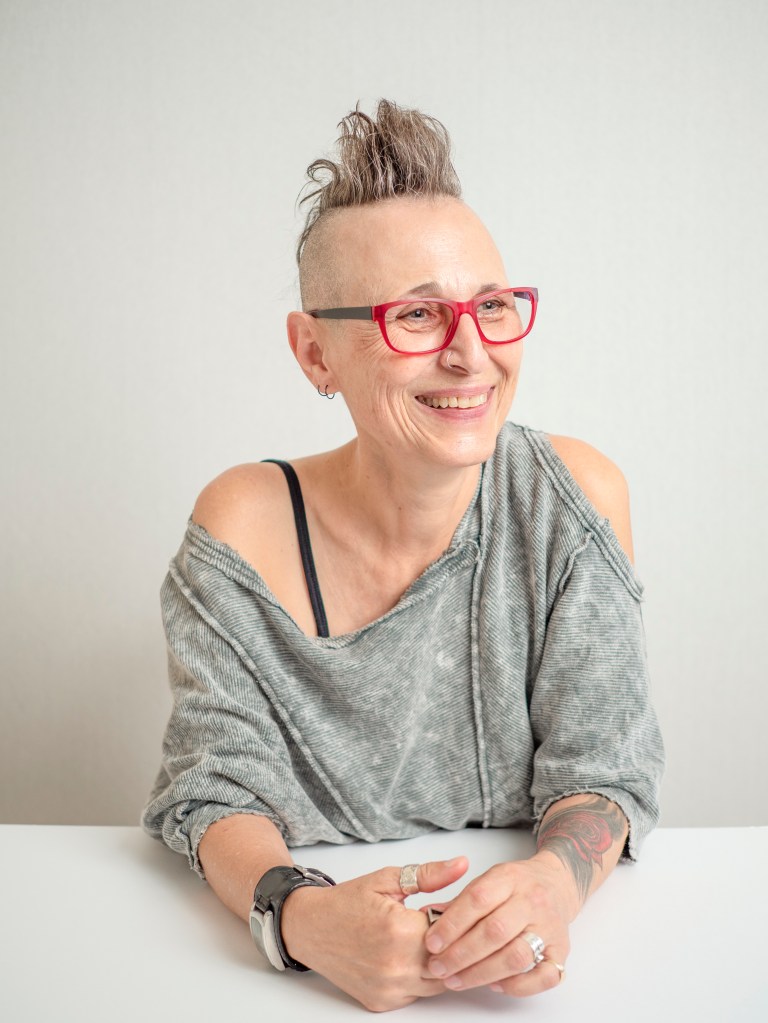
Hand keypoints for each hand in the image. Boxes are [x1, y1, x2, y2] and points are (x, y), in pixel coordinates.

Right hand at [281, 856, 468, 1011]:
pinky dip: (421, 976)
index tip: (449, 906)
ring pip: (437, 983)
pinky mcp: (382, 1002)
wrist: (309, 928)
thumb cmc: (346, 902)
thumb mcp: (387, 879)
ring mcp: (389, 988)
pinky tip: (411, 955)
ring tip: (427, 939)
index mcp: (399, 931)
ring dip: (440, 962)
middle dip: (452, 941)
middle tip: (442, 923)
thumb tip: (461, 865)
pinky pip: (417, 994)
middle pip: (449, 960)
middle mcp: (396, 966)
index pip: (451, 930)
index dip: (456, 917)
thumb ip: (429, 875)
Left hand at [422, 855, 571, 996]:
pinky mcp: (561, 951)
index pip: (478, 899)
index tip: (431, 942)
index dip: (452, 923)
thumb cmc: (517, 885)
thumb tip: (429, 919)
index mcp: (510, 878)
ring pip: (516, 956)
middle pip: (495, 931)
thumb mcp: (488, 880)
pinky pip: (545, 976)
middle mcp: (532, 901)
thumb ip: (460, 901)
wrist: (558, 883)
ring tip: (456, 980)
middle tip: (438, 967)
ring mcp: (550, 927)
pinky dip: (518, 986)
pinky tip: (494, 985)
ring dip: (481, 973)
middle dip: (461, 954)